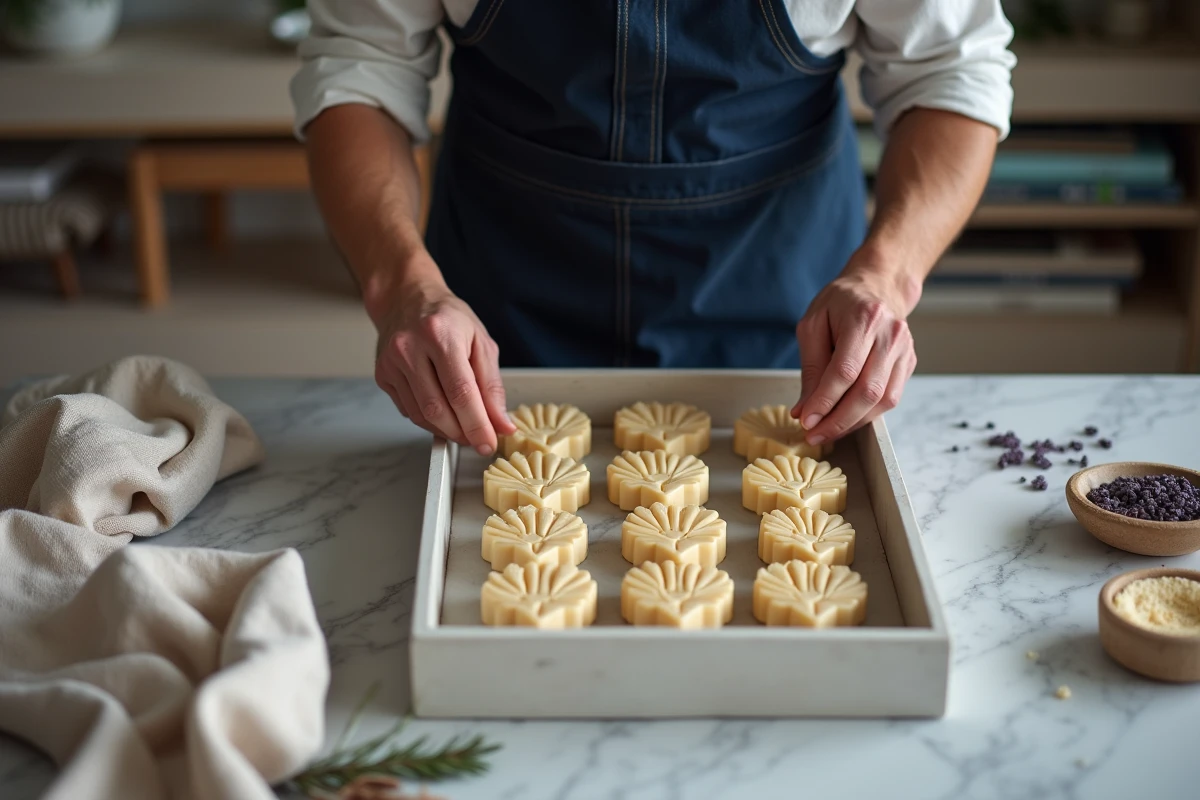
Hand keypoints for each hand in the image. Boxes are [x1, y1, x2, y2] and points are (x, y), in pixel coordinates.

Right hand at [372, 275, 514, 453]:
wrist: (407, 298)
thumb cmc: (448, 318)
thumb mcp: (481, 342)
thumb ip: (492, 385)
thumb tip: (502, 423)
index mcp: (440, 335)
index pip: (460, 393)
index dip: (476, 424)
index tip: (489, 443)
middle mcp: (410, 348)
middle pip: (437, 408)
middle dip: (462, 433)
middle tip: (479, 440)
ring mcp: (391, 363)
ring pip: (421, 415)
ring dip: (446, 431)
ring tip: (464, 430)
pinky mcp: (382, 375)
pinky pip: (408, 410)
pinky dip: (430, 421)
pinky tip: (444, 416)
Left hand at [793, 255, 920, 444]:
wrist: (877, 287)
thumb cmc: (839, 304)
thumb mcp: (813, 325)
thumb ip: (811, 367)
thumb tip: (805, 410)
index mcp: (864, 318)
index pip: (845, 370)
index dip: (825, 400)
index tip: (806, 420)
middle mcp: (891, 334)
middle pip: (867, 390)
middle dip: (838, 420)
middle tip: (814, 434)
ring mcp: (905, 350)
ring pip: (882, 400)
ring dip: (852, 422)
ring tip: (827, 431)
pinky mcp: (909, 362)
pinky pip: (891, 398)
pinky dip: (867, 415)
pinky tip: (846, 420)